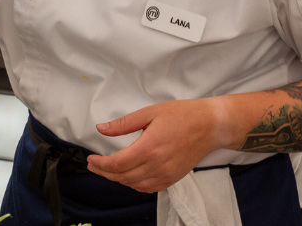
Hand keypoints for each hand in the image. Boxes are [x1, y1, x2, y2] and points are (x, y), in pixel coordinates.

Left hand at [85, 98, 230, 193]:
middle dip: (104, 172)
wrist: (210, 126)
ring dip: (118, 179)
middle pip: (122, 177)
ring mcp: (165, 174)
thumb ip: (124, 124)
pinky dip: (134, 184)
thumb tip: (101, 128)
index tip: (91, 159)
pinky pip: (148, 188)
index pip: (117, 164)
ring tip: (108, 169)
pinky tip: (128, 176)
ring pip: (133, 184)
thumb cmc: (182, 115)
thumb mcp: (150, 113)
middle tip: (94, 164)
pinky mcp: (172, 179)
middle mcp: (157, 165)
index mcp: (149, 147)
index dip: (100, 164)